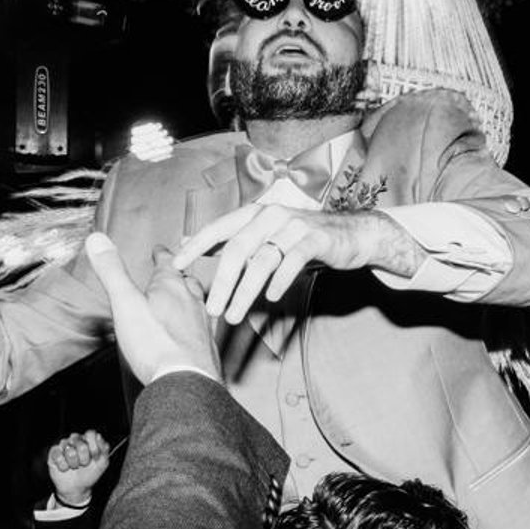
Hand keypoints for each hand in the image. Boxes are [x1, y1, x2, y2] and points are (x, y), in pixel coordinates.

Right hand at [47, 429, 112, 506]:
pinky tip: (65, 468)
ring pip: (70, 451)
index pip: (91, 434)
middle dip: (85, 459)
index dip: (94, 448)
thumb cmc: (90, 473)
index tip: (95, 458)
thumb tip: (98, 436)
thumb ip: (104, 448)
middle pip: (81, 444)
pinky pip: (58, 457)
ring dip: (74, 464)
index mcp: (88, 439)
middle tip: (84, 464)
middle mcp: (75, 439)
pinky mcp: (53, 452)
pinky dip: (63, 467)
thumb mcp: (103, 463)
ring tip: (74, 467)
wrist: (77, 488)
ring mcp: (63, 445)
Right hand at [81, 233, 220, 383]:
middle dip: (179, 274)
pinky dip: (196, 323)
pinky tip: (192, 331)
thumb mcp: (125, 302)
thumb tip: (97, 239)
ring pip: (198, 302)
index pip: (168, 262)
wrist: (186, 381)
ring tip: (184, 296)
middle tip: (175, 270)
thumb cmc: (156, 343)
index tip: (160, 249)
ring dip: (190, 297)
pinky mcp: (207, 346)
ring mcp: (202, 323)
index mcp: (171, 286)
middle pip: (187, 281)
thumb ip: (112, 272)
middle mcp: (191, 301)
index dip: (162, 253)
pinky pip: (202, 327)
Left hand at [172, 203, 425, 323]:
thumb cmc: (303, 239)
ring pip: (262, 260)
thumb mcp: (266, 236)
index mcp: (254, 213)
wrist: (352, 233)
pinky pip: (293, 261)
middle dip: (221, 282)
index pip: (219, 228)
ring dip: (245, 292)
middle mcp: (271, 215)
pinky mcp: (316, 239)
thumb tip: (190, 243)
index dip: (196, 246)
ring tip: (234, 315)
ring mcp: (294, 226)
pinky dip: (280, 281)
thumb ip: (232, 240)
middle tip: (211, 308)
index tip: (177, 266)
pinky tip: (271, 298)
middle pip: (237, 249)